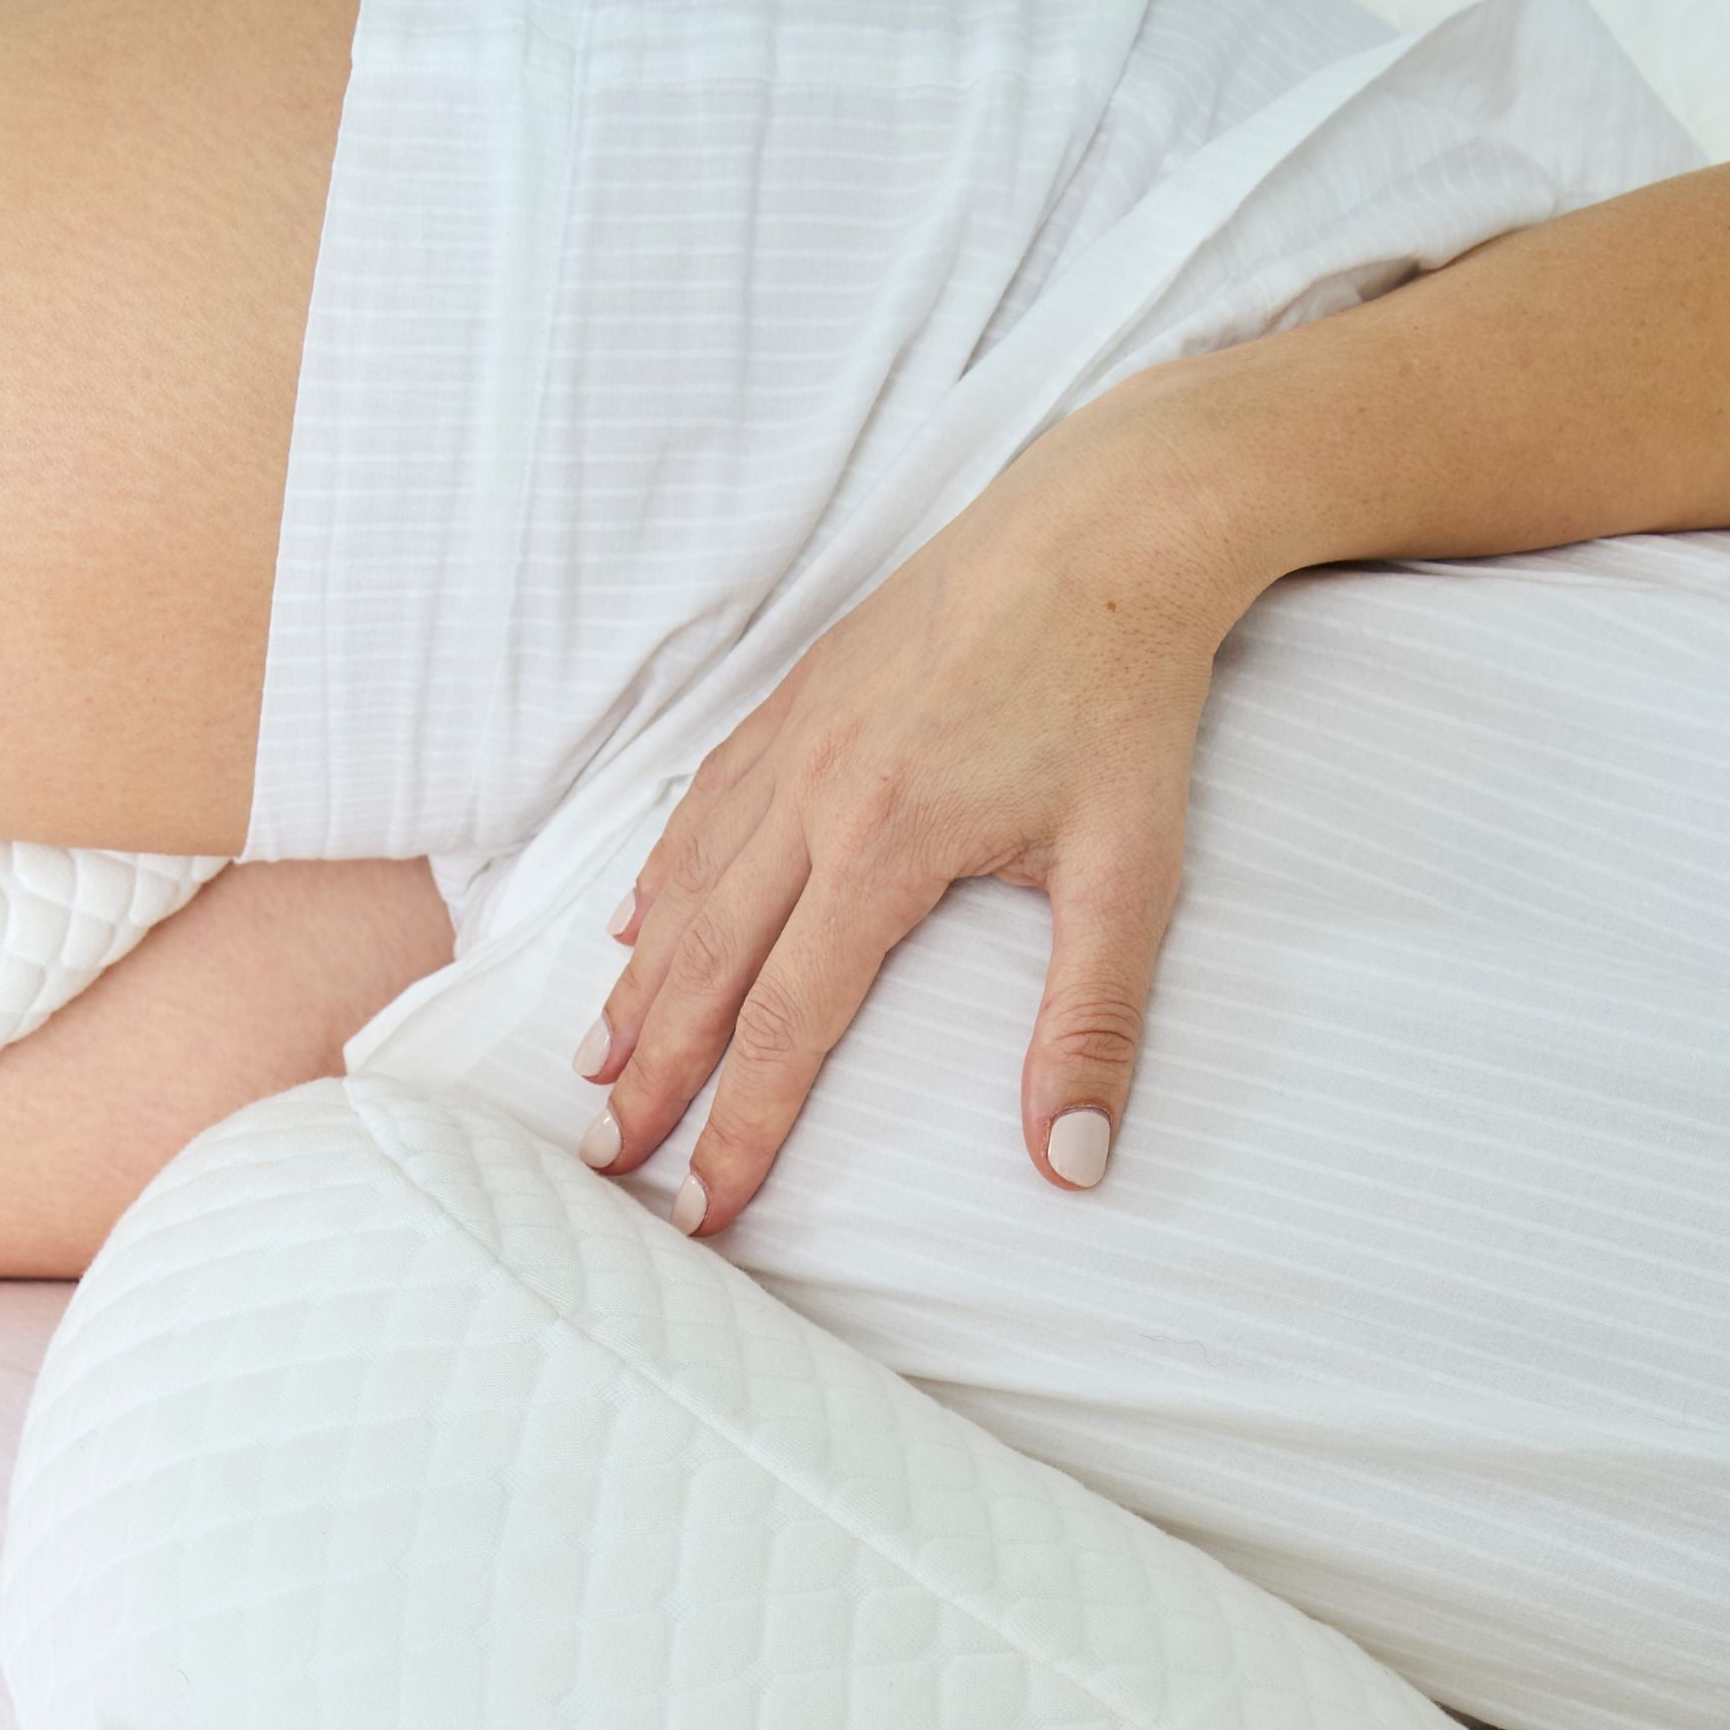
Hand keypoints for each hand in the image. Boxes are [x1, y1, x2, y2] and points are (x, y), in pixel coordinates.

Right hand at [575, 377, 1264, 1229]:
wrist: (1112, 520)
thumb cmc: (1127, 695)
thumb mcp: (1131, 872)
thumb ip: (1093, 1025)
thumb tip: (1074, 1165)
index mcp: (882, 848)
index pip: (785, 1025)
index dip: (740, 1128)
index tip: (706, 1208)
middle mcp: (812, 796)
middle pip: (708, 966)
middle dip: (655, 1075)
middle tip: (606, 1158)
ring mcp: (795, 740)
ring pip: (689, 886)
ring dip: (639, 985)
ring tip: (597, 1064)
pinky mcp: (801, 695)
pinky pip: (703, 803)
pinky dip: (662, 875)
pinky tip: (636, 922)